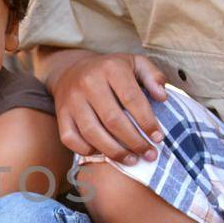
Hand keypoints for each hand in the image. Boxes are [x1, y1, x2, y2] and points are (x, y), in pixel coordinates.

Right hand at [50, 52, 168, 162]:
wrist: (71, 69)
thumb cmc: (111, 70)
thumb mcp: (135, 63)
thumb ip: (153, 76)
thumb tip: (162, 97)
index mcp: (110, 68)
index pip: (132, 99)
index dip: (147, 121)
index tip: (158, 138)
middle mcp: (88, 83)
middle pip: (113, 120)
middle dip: (134, 142)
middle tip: (149, 154)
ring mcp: (72, 100)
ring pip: (93, 133)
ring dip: (115, 152)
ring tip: (132, 160)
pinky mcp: (61, 114)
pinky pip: (71, 139)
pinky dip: (88, 151)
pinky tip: (104, 153)